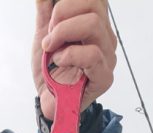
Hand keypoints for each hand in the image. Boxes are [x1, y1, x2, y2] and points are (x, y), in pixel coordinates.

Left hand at [32, 0, 116, 118]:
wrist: (47, 102)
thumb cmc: (50, 72)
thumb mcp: (44, 35)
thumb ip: (46, 12)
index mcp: (95, 24)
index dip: (67, 3)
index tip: (50, 21)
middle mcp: (105, 38)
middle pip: (94, 4)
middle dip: (62, 15)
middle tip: (49, 36)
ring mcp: (107, 57)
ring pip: (93, 25)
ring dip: (63, 33)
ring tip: (51, 49)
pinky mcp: (104, 77)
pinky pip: (92, 55)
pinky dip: (69, 55)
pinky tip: (59, 62)